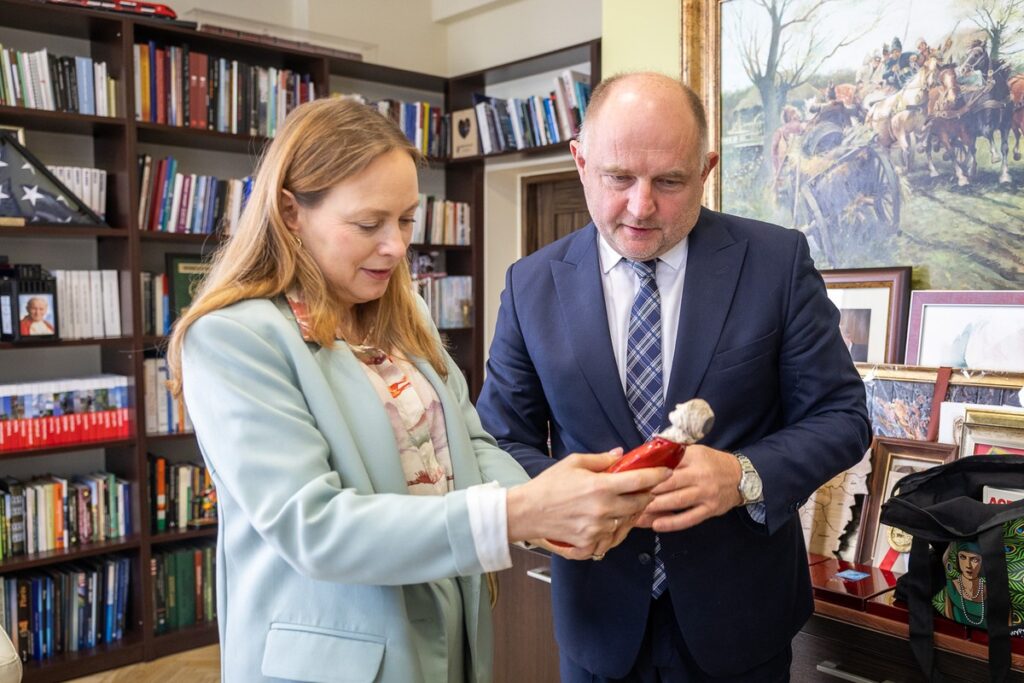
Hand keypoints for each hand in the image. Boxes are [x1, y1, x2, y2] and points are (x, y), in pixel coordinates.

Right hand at [506, 450, 670, 560]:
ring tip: (622, 505)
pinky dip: (614, 531)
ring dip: (630, 513)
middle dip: (645, 495)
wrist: (526, 512)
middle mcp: (603, 510)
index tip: (665, 471)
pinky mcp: (590, 545)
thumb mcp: (574, 463)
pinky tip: (608, 522)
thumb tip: (621, 454)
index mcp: (600, 487)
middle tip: (643, 489)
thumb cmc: (549, 484)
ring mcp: (597, 530)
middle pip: (639, 504)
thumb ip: (601, 460)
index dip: (657, 475)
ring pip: (627, 522)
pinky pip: (612, 540)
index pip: (639, 481)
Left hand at [634, 445, 742, 532]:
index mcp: (693, 458)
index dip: (647, 473)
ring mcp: (705, 494)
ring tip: (636, 514)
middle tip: (627, 498)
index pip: (667, 464)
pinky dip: (672, 523)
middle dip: (647, 492)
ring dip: (654, 508)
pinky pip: (689, 518)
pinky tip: (656, 525)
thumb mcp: (694, 451)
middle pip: (668, 484)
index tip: (630, 479)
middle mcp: (700, 475)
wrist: (740, 476)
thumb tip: (644, 457)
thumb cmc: (711, 462)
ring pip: (676, 502)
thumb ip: (673, 455)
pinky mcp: (710, 509)